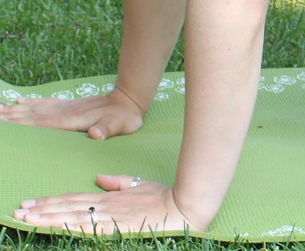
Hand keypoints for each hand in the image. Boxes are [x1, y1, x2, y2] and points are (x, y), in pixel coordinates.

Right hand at [0, 87, 144, 139]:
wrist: (130, 99)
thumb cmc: (124, 118)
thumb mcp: (120, 126)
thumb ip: (106, 130)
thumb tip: (95, 134)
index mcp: (71, 120)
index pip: (41, 123)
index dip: (22, 124)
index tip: (3, 123)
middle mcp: (64, 111)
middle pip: (31, 115)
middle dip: (10, 117)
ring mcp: (66, 107)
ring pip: (34, 108)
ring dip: (15, 110)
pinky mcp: (69, 105)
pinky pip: (45, 103)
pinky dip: (30, 103)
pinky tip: (19, 101)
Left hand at [13, 175, 192, 233]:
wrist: (183, 207)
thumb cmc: (164, 197)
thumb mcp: (139, 185)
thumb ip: (118, 182)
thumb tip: (99, 177)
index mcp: (109, 197)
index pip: (72, 198)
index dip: (50, 201)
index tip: (30, 203)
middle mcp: (105, 206)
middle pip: (67, 207)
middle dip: (42, 209)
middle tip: (19, 210)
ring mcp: (110, 218)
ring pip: (72, 216)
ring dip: (48, 218)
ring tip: (27, 218)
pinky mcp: (117, 228)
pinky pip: (88, 228)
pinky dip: (69, 227)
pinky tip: (54, 227)